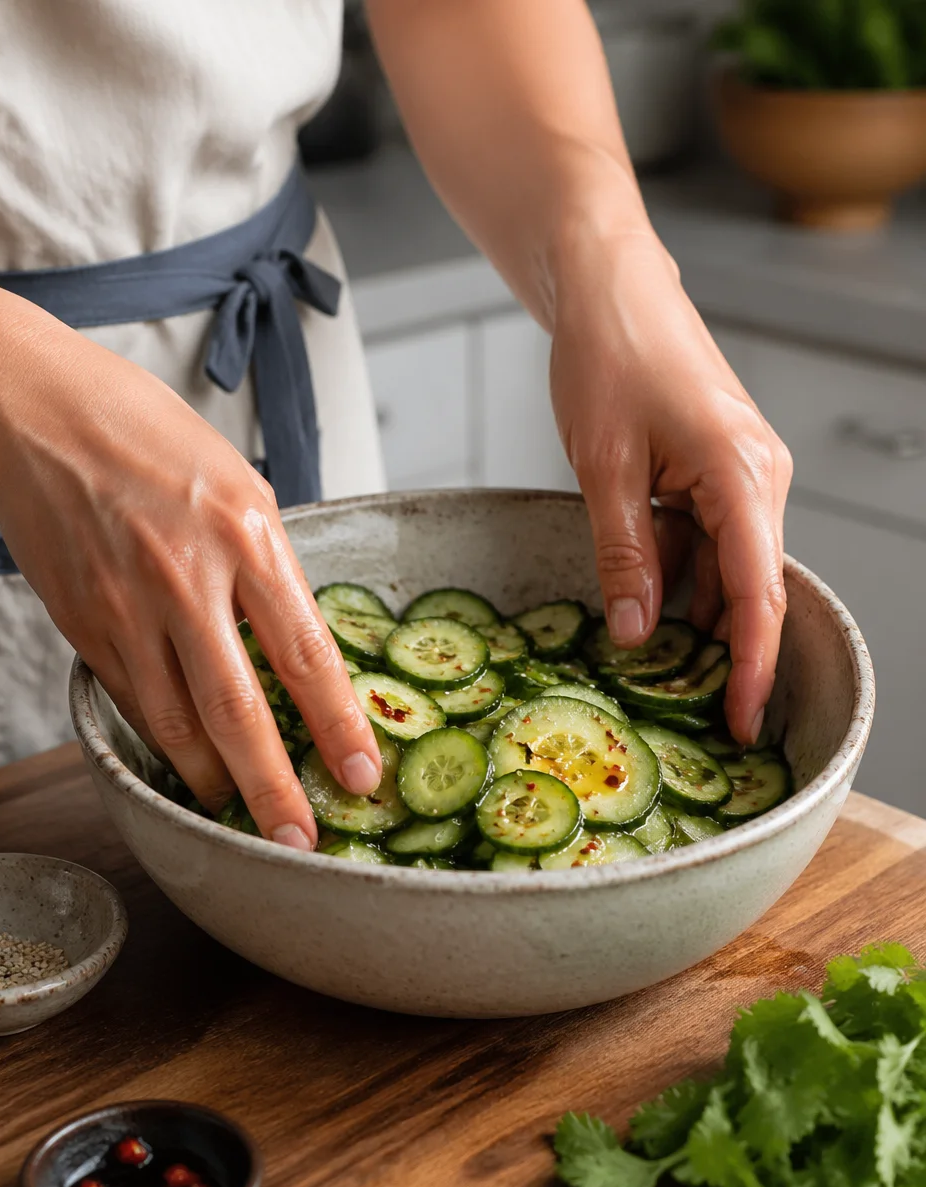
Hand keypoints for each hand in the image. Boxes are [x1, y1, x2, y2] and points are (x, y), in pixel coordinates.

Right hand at [0, 281, 381, 846]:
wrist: (39, 412)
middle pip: (241, 712)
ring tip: (242, 810)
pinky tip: (187, 759)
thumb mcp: (240, 486)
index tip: (361, 776)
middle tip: (299, 840)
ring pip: (177, 725)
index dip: (338, 726)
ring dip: (214, 780)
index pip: (306, 654)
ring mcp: (129, 608)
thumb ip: (269, 569)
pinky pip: (134, 702)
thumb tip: (297, 645)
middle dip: (275, 790)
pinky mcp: (84, 624)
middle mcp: (189, 579)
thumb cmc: (149, 435)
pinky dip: (165, 740)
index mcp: (247, 535)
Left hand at [550, 231, 792, 744]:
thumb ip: (623, 554)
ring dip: (690, 611)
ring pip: (724, 567)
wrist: (610, 287)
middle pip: (748, 587)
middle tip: (684, 710)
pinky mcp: (715, 470)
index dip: (751, 667)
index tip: (741, 722)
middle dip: (719, 650)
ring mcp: (740, 474)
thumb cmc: (609, 354)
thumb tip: (636, 632)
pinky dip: (677, 573)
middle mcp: (758, 478)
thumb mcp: (604, 466)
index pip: (759, 594)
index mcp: (743, 475)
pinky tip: (643, 600)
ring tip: (649, 662)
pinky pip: (705, 540)